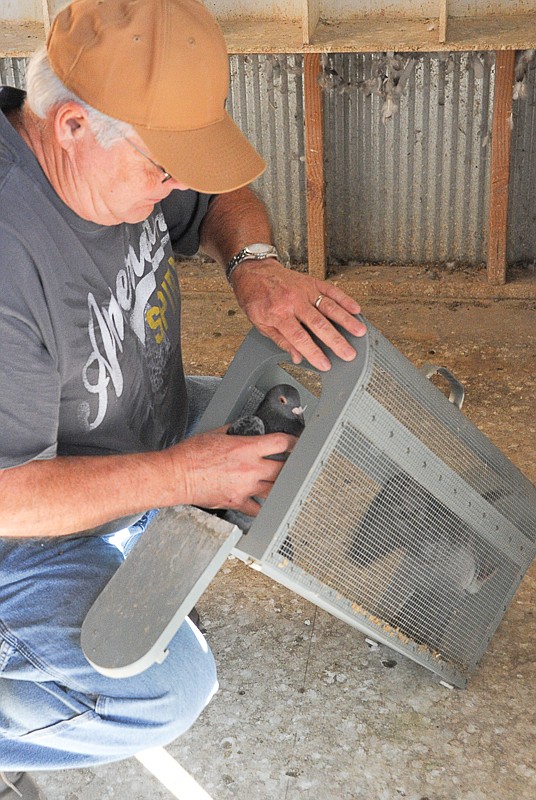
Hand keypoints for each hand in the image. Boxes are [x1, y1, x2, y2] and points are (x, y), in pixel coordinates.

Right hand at [168, 427, 296, 515]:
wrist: (176, 475)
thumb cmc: (191, 454)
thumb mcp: (216, 433)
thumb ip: (235, 431)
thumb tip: (242, 429)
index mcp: (246, 448)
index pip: (281, 443)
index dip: (293, 442)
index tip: (295, 443)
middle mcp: (250, 469)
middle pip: (284, 469)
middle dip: (289, 466)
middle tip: (291, 464)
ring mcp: (245, 488)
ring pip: (275, 490)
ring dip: (278, 486)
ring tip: (279, 482)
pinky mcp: (237, 502)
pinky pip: (257, 509)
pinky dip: (261, 506)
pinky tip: (261, 502)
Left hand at [230, 259, 366, 370]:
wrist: (254, 271)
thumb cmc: (256, 298)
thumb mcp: (260, 323)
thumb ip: (280, 340)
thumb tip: (297, 357)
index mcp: (279, 314)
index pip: (300, 337)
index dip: (314, 353)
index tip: (325, 364)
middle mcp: (294, 301)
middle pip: (319, 324)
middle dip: (336, 341)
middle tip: (349, 354)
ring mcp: (305, 290)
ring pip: (329, 306)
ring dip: (346, 320)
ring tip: (359, 332)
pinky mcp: (312, 282)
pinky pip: (331, 291)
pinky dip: (345, 300)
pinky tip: (356, 309)